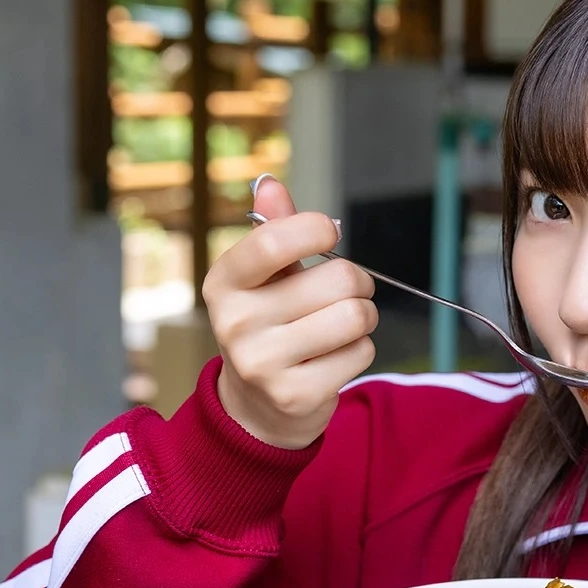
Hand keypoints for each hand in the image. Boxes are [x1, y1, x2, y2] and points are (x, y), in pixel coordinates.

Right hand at [205, 175, 378, 449]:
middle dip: (357, 282)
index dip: (314, 229)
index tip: (329, 232)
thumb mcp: (264, 276)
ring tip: (342, 325)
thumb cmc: (269, 325)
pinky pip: (361, 352)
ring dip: (363, 317)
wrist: (257, 405)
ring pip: (356, 317)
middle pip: (339, 279)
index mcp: (224, 283)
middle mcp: (235, 323)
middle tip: (347, 293)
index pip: (272, 241)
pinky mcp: (294, 395)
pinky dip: (359, 351)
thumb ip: (273, 228)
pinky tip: (333, 358)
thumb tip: (269, 182)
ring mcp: (262, 363)